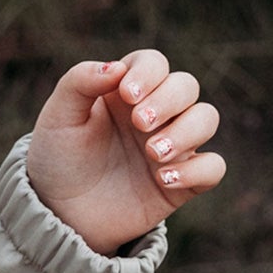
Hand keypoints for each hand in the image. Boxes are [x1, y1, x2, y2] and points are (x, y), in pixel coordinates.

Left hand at [26, 49, 224, 255]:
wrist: (60, 209)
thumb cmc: (59, 156)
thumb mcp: (58, 115)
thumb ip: (80, 82)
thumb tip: (116, 66)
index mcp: (123, 90)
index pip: (153, 62)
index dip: (148, 72)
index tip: (126, 95)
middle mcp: (153, 112)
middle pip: (186, 85)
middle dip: (168, 99)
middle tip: (139, 124)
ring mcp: (171, 145)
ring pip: (206, 118)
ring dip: (187, 131)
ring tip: (152, 153)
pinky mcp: (183, 181)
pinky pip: (213, 167)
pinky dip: (196, 170)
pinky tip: (163, 179)